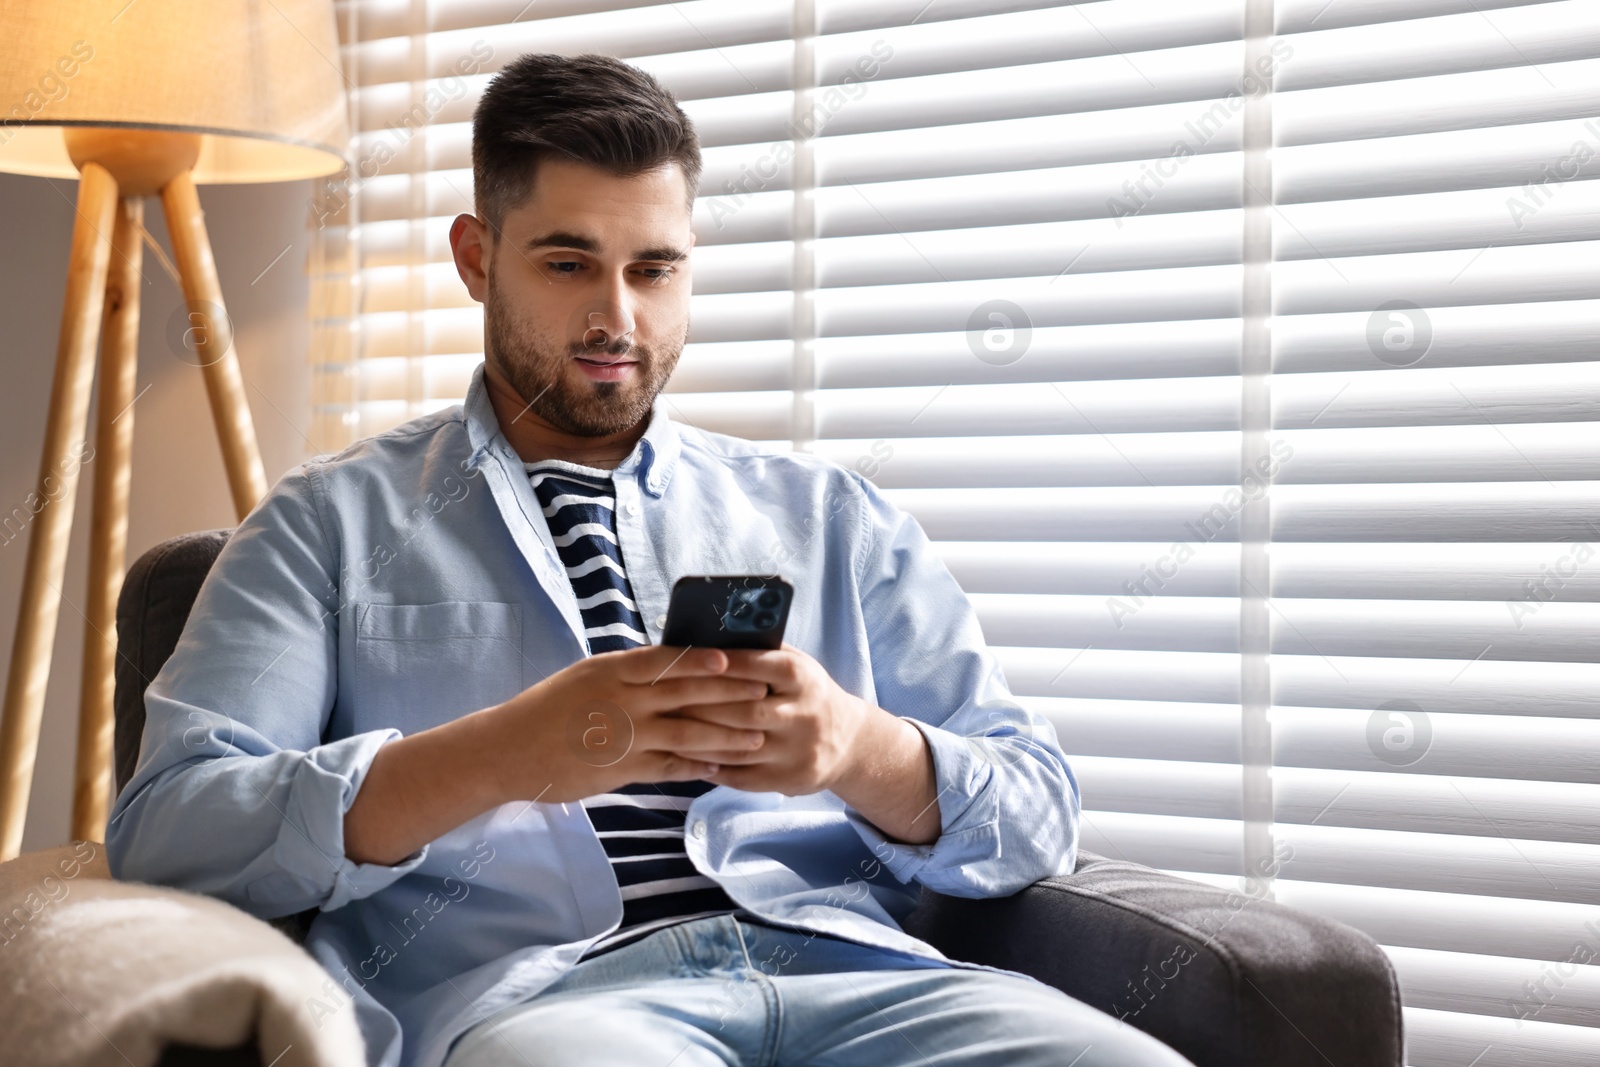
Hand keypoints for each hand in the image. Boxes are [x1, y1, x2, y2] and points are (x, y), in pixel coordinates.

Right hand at [484, 644, 770, 803]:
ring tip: (756, 738)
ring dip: (726, 736)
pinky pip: (670, 767)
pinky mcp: (622, 769)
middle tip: (763, 694)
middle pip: (686, 694)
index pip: (665, 660)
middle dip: (730, 695)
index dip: (702, 660)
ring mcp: (624, 737)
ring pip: (686, 733)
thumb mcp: (585, 677)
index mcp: (612, 671)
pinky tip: (722, 769)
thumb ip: (626, 673)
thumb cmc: (547, 709)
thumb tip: (670, 663)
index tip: (734, 658)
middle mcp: (622, 701)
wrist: (508, 750)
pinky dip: (698, 767)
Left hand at [668, 642, 877, 795]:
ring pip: (738, 747)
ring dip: (698, 740)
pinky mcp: (789, 779)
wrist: (849, 742)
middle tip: (665, 700)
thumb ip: (762, 653)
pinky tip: (686, 757)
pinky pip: (741, 775)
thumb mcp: (798, 666)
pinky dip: (711, 766)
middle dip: (701, 706)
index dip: (727, 664)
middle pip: (744, 711)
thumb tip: (710, 639)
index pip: (761, 667)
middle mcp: (804, 714)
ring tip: (667, 730)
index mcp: (803, 679)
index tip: (693, 659)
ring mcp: (797, 751)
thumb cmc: (807, 693)